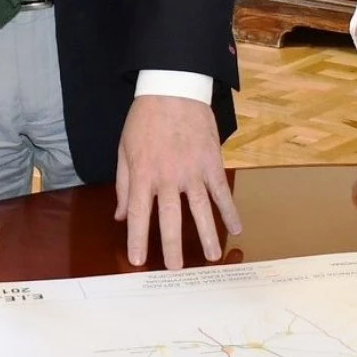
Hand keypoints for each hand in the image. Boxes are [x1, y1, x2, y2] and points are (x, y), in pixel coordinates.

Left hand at [115, 95, 240, 268]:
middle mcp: (168, 176)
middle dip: (172, 245)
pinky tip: (236, 229)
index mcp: (143, 173)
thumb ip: (123, 184)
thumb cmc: (145, 118)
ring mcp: (192, 170)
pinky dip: (229, 210)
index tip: (138, 260)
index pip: (138, 213)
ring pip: (200, 209)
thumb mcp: (124, 149)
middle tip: (176, 268)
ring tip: (211, 257)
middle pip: (170, 217)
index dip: (137, 238)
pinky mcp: (211, 161)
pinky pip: (222, 191)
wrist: (173, 87)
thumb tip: (121, 215)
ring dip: (206, 234)